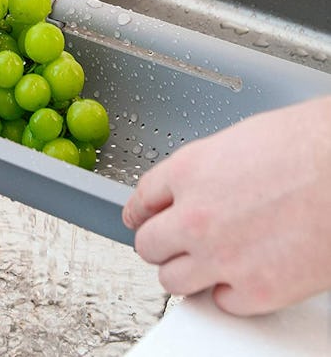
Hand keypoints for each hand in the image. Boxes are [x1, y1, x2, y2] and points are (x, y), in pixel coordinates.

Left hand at [122, 95, 330, 314]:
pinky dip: (229, 294)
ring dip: (185, 272)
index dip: (140, 211)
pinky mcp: (256, 291)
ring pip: (172, 280)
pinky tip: (242, 277)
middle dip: (159, 242)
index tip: (141, 218)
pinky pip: (221, 304)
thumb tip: (191, 189)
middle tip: (171, 242)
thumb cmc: (306, 146)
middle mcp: (195, 216)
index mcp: (187, 172)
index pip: (140, 200)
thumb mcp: (234, 143)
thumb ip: (202, 173)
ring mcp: (222, 257)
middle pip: (147, 244)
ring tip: (202, 263)